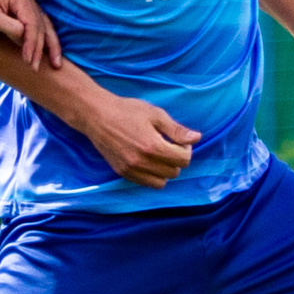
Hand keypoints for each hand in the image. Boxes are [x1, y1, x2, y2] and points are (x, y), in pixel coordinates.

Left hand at [0, 0, 61, 69]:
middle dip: (41, 48)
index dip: (32, 43)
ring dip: (49, 46)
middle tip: (36, 68)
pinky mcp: (24, 11)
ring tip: (55, 65)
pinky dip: (43, 42)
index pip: (32, 22)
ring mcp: (27, 3)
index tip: (28, 60)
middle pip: (40, 25)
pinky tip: (48, 55)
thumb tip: (25, 38)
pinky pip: (39, 28)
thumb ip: (8, 27)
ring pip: (44, 27)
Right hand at [81, 95, 199, 188]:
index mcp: (153, 147)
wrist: (97, 115)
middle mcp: (142, 162)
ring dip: (165, 170)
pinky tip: (148, 160)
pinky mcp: (122, 173)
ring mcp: (131, 170)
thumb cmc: (127, 111)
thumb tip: (197, 138)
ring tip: (159, 155)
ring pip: (161, 182)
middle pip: (174, 172)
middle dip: (176, 160)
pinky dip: (152, 175)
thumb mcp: (155, 114)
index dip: (186, 149)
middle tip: (169, 145)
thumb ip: (176, 130)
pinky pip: (146, 183)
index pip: (183, 160)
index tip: (179, 141)